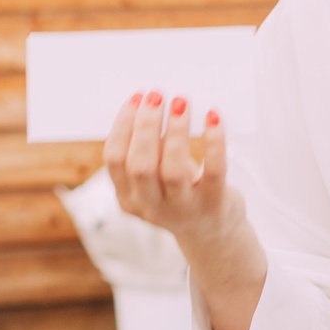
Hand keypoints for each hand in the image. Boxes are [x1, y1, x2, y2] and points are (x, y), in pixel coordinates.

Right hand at [102, 91, 269, 329]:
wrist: (213, 234)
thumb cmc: (180, 191)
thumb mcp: (156, 176)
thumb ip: (149, 148)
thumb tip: (151, 102)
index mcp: (128, 198)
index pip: (115, 160)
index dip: (123, 126)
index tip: (136, 98)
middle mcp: (151, 207)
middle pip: (139, 165)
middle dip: (145, 126)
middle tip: (156, 95)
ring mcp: (183, 209)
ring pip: (172, 170)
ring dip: (175, 131)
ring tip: (181, 101)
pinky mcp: (214, 205)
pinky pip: (214, 170)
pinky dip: (214, 141)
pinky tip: (214, 116)